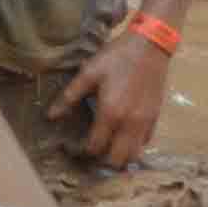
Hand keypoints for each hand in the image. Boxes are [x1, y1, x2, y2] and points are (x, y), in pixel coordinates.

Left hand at [51, 26, 173, 168]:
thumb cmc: (116, 58)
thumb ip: (69, 97)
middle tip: (88, 151)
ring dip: (119, 155)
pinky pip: (145, 141)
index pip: (95, 147)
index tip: (71, 147)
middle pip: (117, 159)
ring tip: (105, 147)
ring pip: (134, 154)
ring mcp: (147, 122)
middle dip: (101, 160)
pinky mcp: (157, 117)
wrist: (150, 46)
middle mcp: (131, 123)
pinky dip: (133, 145)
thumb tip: (50, 116)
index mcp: (111, 113)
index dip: (81, 151)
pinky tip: (121, 136)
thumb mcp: (88, 74)